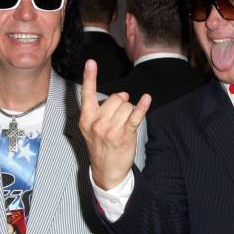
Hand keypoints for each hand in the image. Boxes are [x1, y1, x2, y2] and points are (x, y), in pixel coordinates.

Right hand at [79, 59, 150, 189]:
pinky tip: (147, 99)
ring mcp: (110, 130)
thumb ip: (100, 110)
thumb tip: (121, 95)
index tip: (91, 62)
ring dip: (130, 111)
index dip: (90, 76)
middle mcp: (97, 123)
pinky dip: (142, 106)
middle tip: (120, 117)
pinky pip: (135, 116)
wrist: (106, 171)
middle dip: (122, 103)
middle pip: (115, 98)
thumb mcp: (90, 129)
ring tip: (125, 125)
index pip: (87, 94)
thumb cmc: (101, 146)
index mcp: (86, 119)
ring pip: (127, 106)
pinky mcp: (125, 135)